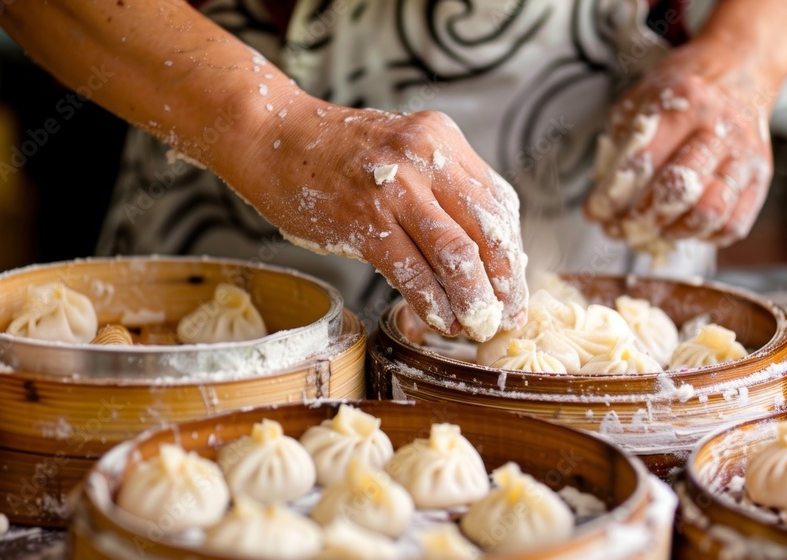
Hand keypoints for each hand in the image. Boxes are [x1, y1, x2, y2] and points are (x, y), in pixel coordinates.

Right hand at [237, 96, 527, 341]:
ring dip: (473, 299)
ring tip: (476, 326)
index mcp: (442, 140)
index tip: (513, 287)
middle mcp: (426, 158)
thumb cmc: (336, 154)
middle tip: (506, 317)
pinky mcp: (365, 221)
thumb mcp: (402, 152)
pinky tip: (438, 320)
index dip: (512, 254)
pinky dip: (432, 303)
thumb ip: (440, 190)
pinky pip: (412, 271)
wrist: (272, 136)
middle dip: (504, 283)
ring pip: (457, 254)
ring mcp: (396, 189)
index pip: (499, 203)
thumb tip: (479, 256)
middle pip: (489, 230)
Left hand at [586, 41, 775, 247]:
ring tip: (653, 230)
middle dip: (642, 218)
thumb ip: (619, 143)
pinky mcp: (760, 179)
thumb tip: (604, 199)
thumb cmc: (685, 89)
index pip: (643, 160)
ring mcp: (744, 157)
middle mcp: (720, 129)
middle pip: (679, 189)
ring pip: (710, 212)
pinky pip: (733, 223)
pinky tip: (683, 228)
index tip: (595, 212)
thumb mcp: (642, 98)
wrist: (741, 69)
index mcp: (686, 103)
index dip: (613, 195)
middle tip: (622, 226)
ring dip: (673, 231)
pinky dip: (703, 237)